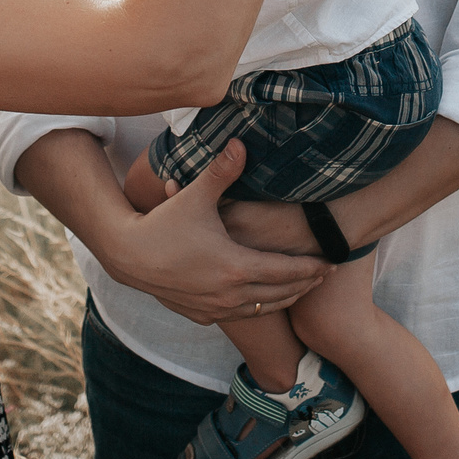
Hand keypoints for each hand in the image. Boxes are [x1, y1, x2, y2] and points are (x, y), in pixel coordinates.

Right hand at [92, 141, 332, 324]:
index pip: (286, 272)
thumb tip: (240, 143)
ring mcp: (216, 308)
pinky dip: (258, 307)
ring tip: (301, 287)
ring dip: (284, 298)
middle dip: (304, 284)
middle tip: (324, 275)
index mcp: (236, 267)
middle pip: (280, 294)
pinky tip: (263, 299)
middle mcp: (230, 294)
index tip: (330, 263)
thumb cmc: (164, 224)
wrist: (128, 256)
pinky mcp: (202, 315)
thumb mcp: (196, 195)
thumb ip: (222, 171)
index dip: (310, 268)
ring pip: (262, 308)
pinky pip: (240, 314)